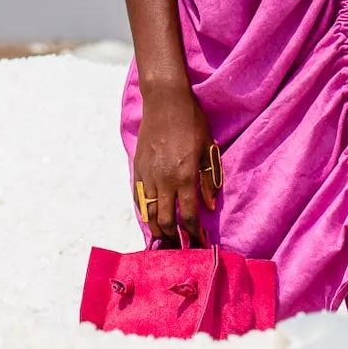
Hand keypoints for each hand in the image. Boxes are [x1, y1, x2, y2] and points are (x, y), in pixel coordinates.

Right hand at [133, 83, 218, 246]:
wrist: (165, 100)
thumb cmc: (191, 121)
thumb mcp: (208, 148)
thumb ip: (209, 179)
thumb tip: (209, 206)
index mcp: (185, 176)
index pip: (189, 216)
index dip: (194, 234)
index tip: (198, 244)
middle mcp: (164, 180)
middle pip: (165, 222)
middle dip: (173, 239)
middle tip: (180, 247)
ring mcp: (148, 175)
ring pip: (149, 214)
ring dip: (157, 230)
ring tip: (165, 240)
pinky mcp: (138, 169)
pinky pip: (140, 199)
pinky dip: (145, 212)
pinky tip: (151, 219)